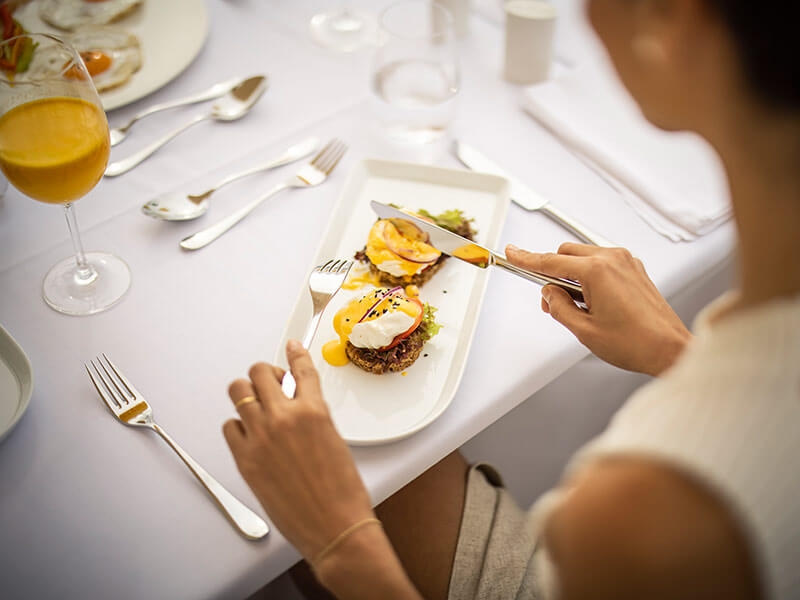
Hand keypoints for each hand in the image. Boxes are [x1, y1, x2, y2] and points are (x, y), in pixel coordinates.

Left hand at [222, 340, 374, 560]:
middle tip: (272, 385)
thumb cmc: (342, 492)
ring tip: (257, 404)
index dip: (295, 353)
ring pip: (238, 391)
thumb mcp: (334, 440)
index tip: (291, 346)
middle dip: (265, 374)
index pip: (302, 368)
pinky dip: (238, 425)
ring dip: (247, 393)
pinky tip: (250, 433)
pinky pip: (229, 425)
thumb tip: (299, 407)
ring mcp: (261, 436)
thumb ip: (313, 417)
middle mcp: (285, 417)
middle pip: (260, 372)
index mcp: (315, 411)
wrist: (334, 525)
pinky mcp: (244, 458)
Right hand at [506, 243, 690, 375]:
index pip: (550, 261)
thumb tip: (548, 294)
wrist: (669, 349)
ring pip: (583, 257)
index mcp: (597, 272)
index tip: (513, 254)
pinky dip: (590, 277)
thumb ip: (558, 307)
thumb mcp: (583, 330)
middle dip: (553, 274)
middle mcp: (612, 260)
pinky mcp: (634, 269)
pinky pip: (601, 263)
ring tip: (581, 308)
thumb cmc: (635, 343)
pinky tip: (596, 303)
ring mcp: (626, 262)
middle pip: (566, 253)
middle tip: (553, 302)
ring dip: (572, 276)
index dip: (527, 259)